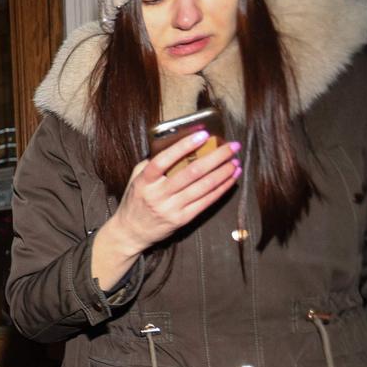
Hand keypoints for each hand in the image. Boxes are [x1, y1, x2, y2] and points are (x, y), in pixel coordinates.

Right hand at [92, 132, 240, 287]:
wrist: (131, 231)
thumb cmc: (136, 200)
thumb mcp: (136, 178)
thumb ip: (152, 162)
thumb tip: (177, 143)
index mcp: (145, 181)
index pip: (163, 160)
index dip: (184, 146)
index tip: (203, 135)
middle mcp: (158, 195)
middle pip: (191, 173)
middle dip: (215, 157)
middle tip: (231, 146)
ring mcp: (171, 208)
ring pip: (203, 187)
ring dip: (223, 172)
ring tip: (235, 161)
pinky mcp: (182, 219)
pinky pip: (206, 201)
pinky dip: (221, 188)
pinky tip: (231, 178)